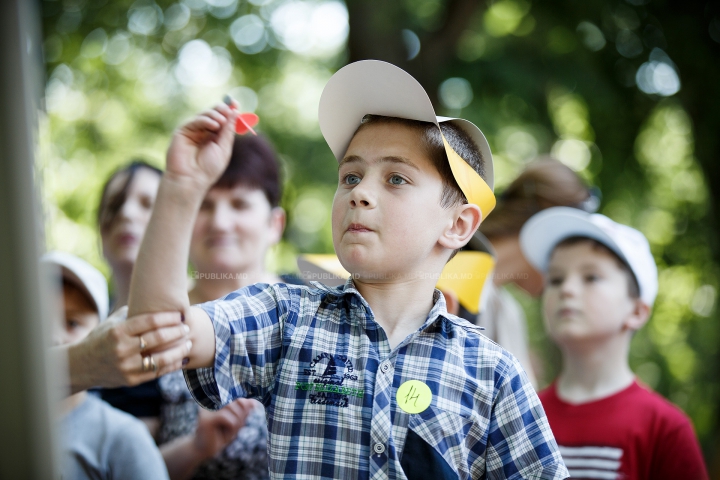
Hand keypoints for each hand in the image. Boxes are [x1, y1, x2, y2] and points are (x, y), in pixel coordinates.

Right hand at [68, 307, 190, 390]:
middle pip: (158, 338)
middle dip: (177, 332)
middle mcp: (122, 349)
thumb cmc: (100, 339)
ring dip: (179, 350)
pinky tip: (181, 358)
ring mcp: (127, 366)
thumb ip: (131, 313)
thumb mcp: (111, 323)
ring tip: (189, 343)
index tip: (180, 315)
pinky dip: (172, 365)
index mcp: (118, 331)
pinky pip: (157, 372)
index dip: (169, 317)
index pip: (150, 321)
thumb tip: (154, 300)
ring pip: (161, 358)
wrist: (81, 366)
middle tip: (187, 327)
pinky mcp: (131, 380)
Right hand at [165, 102, 237, 190]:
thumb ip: (228, 130)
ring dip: (216, 114)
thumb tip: (235, 111)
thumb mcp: (224, 148)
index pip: (223, 119)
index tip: (236, 103)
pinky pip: (196, 120)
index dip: (229, 110)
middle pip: (214, 113)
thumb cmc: (209, 168)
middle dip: (223, 109)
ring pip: (205, 114)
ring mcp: (193, 130)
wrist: (191, 179)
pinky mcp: (183, 130)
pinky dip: (206, 120)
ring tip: (222, 121)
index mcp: (216, 136)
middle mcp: (204, 132)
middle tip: (229, 110)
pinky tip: (214, 125)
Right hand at [193, 399, 257, 459]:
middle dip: (241, 417)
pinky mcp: (206, 418)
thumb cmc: (220, 436)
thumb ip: (244, 413)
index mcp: (220, 401)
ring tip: (229, 431)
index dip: (247, 408)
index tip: (245, 419)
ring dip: (235, 422)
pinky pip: (225, 417)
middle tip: (234, 428)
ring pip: (232, 408)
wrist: (203, 450)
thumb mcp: (236, 424)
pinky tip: (225, 432)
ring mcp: (208, 409)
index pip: (240, 398)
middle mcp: (214, 402)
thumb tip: (254, 402)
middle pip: (238, 402)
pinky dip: (230, 426)